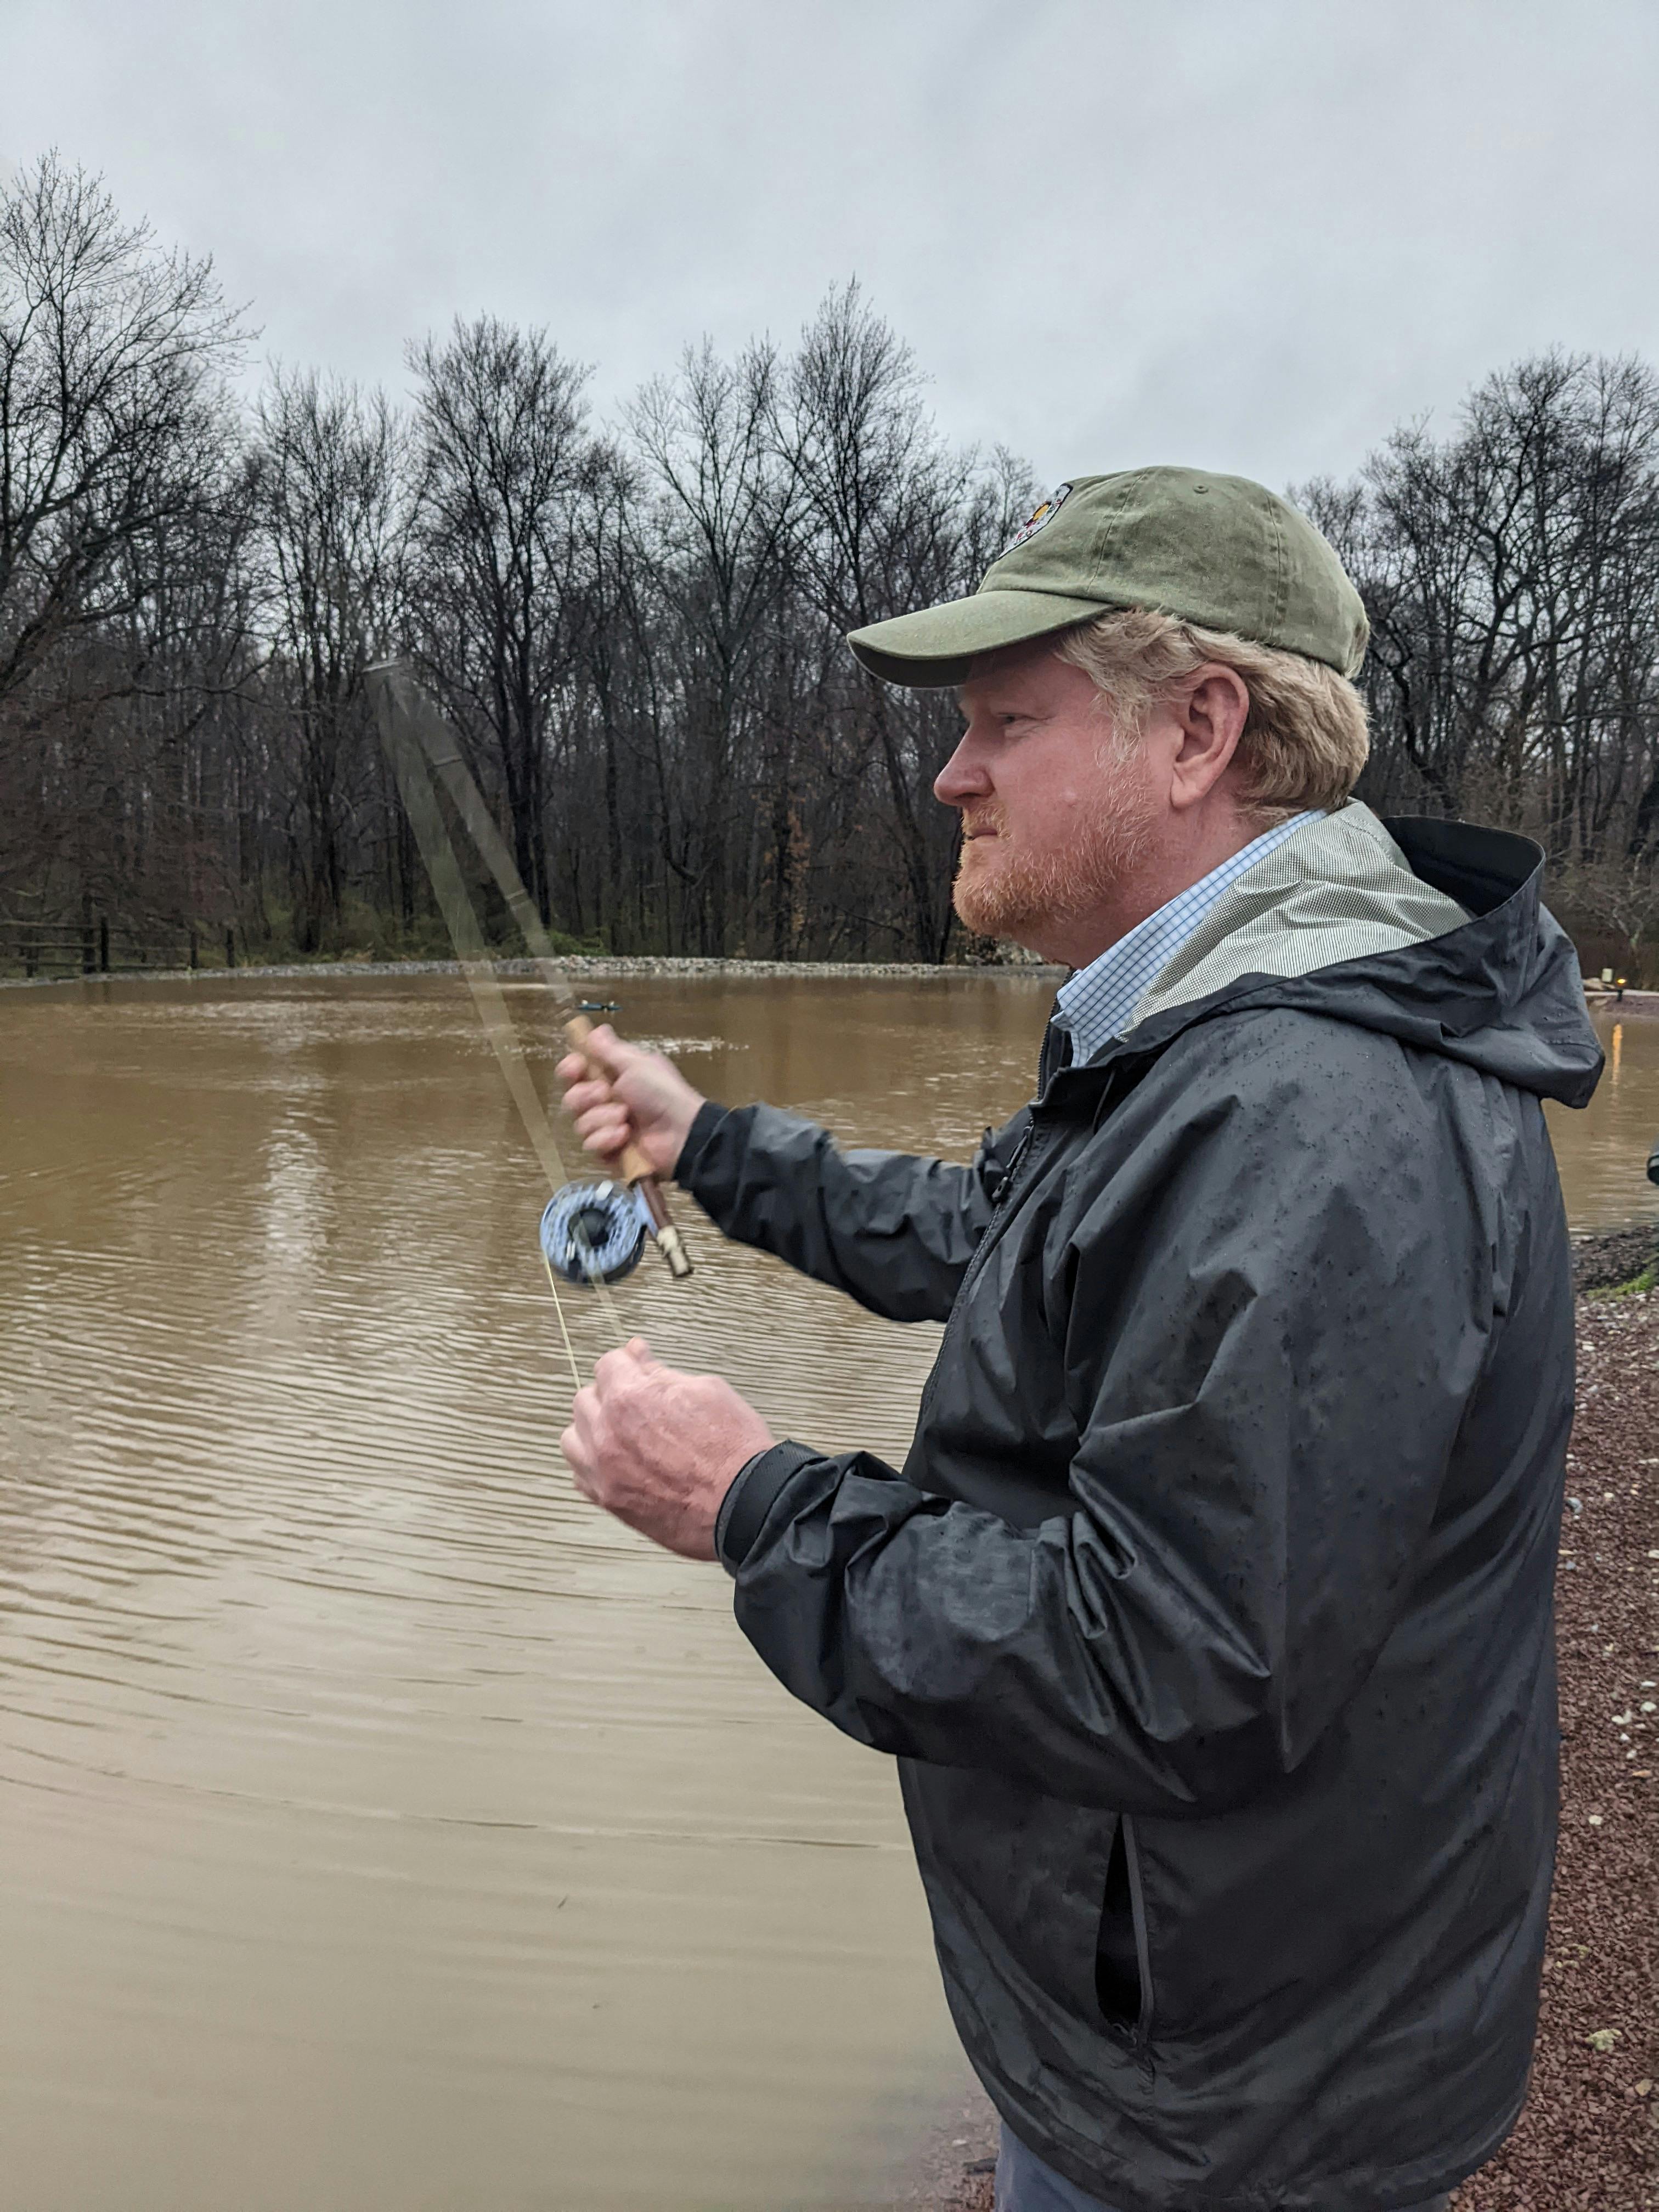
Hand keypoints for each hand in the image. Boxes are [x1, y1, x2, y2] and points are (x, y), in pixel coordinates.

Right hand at [556, 1025, 705, 1179]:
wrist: (681, 1131)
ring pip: (580, 1123)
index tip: (576, 1067)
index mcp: (610, 1077)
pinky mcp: (608, 1151)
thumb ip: (611, 1050)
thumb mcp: (637, 1064)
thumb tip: (596, 1030)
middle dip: (586, 1096)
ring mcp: (605, 1127)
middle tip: (606, 1093)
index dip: (570, 1069)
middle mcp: (603, 1102)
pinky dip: (607, 1139)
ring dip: (602, 1118)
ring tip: (625, 1118)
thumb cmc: (661, 1092)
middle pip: (571, 1098)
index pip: (574, 1072)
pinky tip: (624, 1137)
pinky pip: (591, 1145)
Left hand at [561, 1338, 773, 1559]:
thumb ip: (662, 1373)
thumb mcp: (706, 1390)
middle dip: (609, 1395)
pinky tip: (618, 1462)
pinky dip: (592, 1465)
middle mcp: (607, 1433)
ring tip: (622, 1434)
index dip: (627, 1363)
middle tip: (638, 1403)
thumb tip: (639, 1356)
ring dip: (592, 1430)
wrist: (745, 1504)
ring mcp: (604, 1471)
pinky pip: (580, 1476)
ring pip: (573, 1438)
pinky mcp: (609, 1501)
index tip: (638, 1368)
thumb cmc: (733, 1447)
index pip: (607, 1364)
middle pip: (585, 1399)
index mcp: (631, 1398)